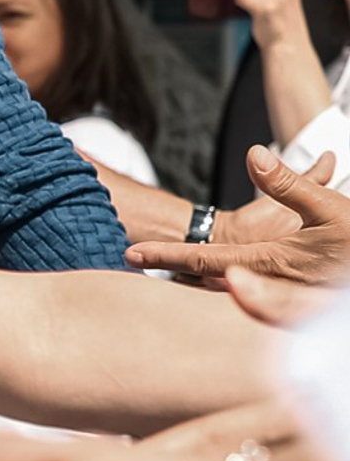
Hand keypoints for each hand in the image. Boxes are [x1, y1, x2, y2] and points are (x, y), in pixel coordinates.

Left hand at [126, 148, 349, 285]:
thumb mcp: (328, 207)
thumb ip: (288, 184)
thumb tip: (252, 156)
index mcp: (268, 262)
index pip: (203, 260)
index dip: (166, 257)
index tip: (132, 254)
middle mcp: (267, 285)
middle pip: (208, 280)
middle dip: (175, 269)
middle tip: (140, 258)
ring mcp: (278, 299)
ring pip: (227, 292)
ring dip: (197, 280)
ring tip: (171, 269)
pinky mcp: (292, 305)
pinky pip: (252, 302)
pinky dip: (231, 292)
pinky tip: (224, 284)